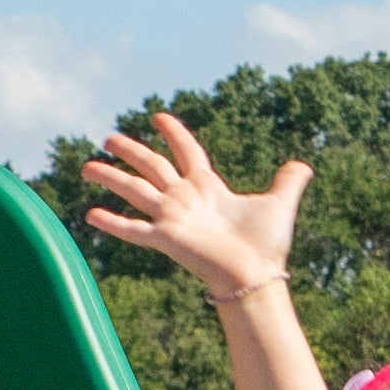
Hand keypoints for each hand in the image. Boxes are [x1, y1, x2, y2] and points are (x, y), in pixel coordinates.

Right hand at [82, 113, 310, 302]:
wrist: (255, 272)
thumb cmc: (266, 244)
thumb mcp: (280, 202)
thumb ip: (289, 180)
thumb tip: (303, 166)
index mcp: (207, 187)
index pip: (187, 152)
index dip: (175, 133)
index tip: (159, 116)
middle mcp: (185, 199)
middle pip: (151, 166)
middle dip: (130, 151)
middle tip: (109, 138)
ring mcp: (172, 218)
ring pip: (134, 190)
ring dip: (110, 177)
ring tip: (86, 167)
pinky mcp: (166, 239)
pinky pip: (133, 229)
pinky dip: (112, 222)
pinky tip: (91, 215)